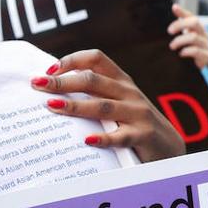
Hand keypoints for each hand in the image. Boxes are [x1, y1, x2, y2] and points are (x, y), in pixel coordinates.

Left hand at [31, 49, 184, 162]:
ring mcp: (138, 113)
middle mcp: (129, 93)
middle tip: (38, 85)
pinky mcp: (144, 135)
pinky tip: (86, 140)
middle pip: (93, 80)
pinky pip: (121, 136)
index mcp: (121, 81)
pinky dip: (104, 138)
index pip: (96, 58)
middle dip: (63, 82)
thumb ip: (95, 94)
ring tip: (52, 107)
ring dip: (76, 106)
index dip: (72, 60)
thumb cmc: (134, 124)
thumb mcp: (119, 103)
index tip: (48, 69)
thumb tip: (54, 91)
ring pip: (103, 106)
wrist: (170, 149)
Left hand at [167, 4, 207, 68]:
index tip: (174, 8)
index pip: (191, 16)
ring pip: (194, 37)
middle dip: (180, 24)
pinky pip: (196, 51)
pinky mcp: (207, 56)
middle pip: (195, 22)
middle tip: (169, 31)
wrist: (194, 69)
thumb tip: (169, 14)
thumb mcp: (180, 39)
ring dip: (180, 41)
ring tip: (171, 46)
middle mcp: (203, 34)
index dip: (183, 11)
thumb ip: (176, 29)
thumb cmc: (186, 52)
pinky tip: (180, 54)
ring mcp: (206, 44)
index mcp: (197, 29)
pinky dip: (186, 51)